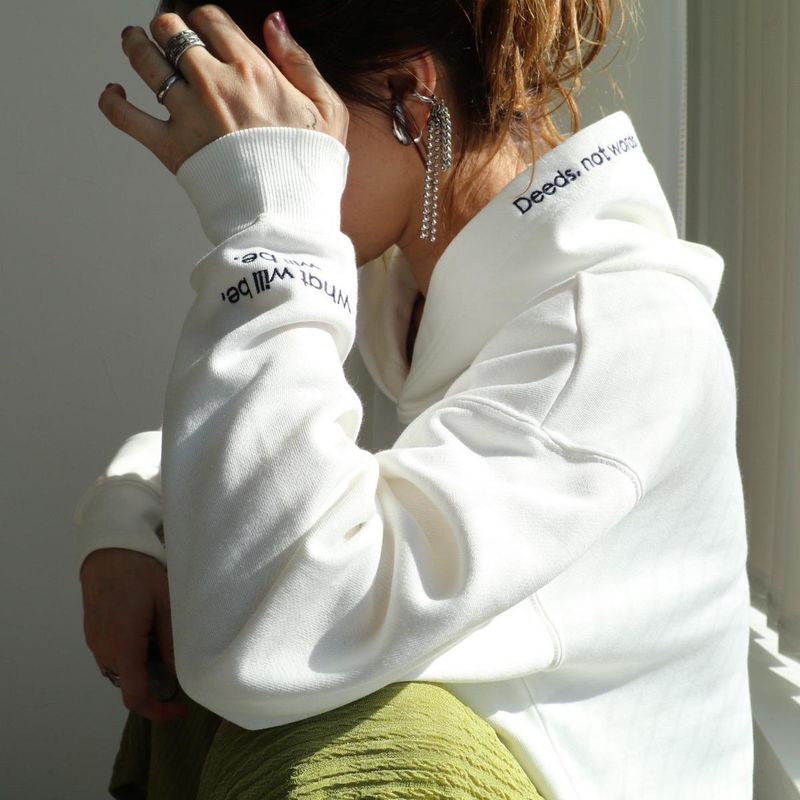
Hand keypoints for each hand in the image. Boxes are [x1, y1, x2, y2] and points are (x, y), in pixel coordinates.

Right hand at [80, 548, 187, 723]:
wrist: (108, 551)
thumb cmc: (141, 572)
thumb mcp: (166, 603)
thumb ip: (172, 641)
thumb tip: (180, 672)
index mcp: (123, 646)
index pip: (136, 697)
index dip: (159, 711)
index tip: (181, 708)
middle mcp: (104, 651)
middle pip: (132, 685)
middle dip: (157, 680)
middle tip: (179, 657)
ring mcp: (95, 644)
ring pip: (124, 670)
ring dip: (145, 665)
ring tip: (163, 634)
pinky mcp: (93, 635)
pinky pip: (116, 656)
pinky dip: (134, 653)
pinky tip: (148, 628)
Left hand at [98, 5, 348, 173]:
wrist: (289, 216)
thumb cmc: (311, 168)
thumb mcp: (328, 109)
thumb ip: (299, 60)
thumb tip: (274, 22)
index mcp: (252, 69)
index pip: (210, 19)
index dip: (202, 18)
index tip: (202, 27)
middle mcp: (214, 84)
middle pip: (171, 30)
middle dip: (168, 27)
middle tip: (169, 34)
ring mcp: (188, 114)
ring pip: (144, 59)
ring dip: (135, 45)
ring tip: (135, 42)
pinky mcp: (170, 147)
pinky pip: (125, 117)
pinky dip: (112, 101)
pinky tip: (114, 92)